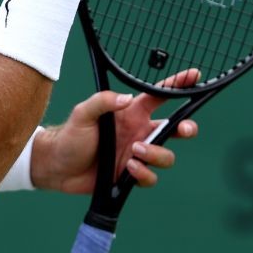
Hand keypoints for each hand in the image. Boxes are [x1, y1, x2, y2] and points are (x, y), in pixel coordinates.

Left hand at [30, 68, 200, 193]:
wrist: (57, 167)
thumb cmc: (69, 136)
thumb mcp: (82, 113)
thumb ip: (103, 101)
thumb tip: (127, 97)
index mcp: (130, 113)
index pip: (159, 96)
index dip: (178, 85)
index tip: (195, 76)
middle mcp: (139, 132)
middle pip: (174, 129)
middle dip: (186, 128)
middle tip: (184, 129)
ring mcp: (137, 154)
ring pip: (166, 155)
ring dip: (155, 154)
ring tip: (134, 151)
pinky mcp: (132, 175)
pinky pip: (151, 177)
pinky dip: (144, 174)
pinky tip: (129, 169)